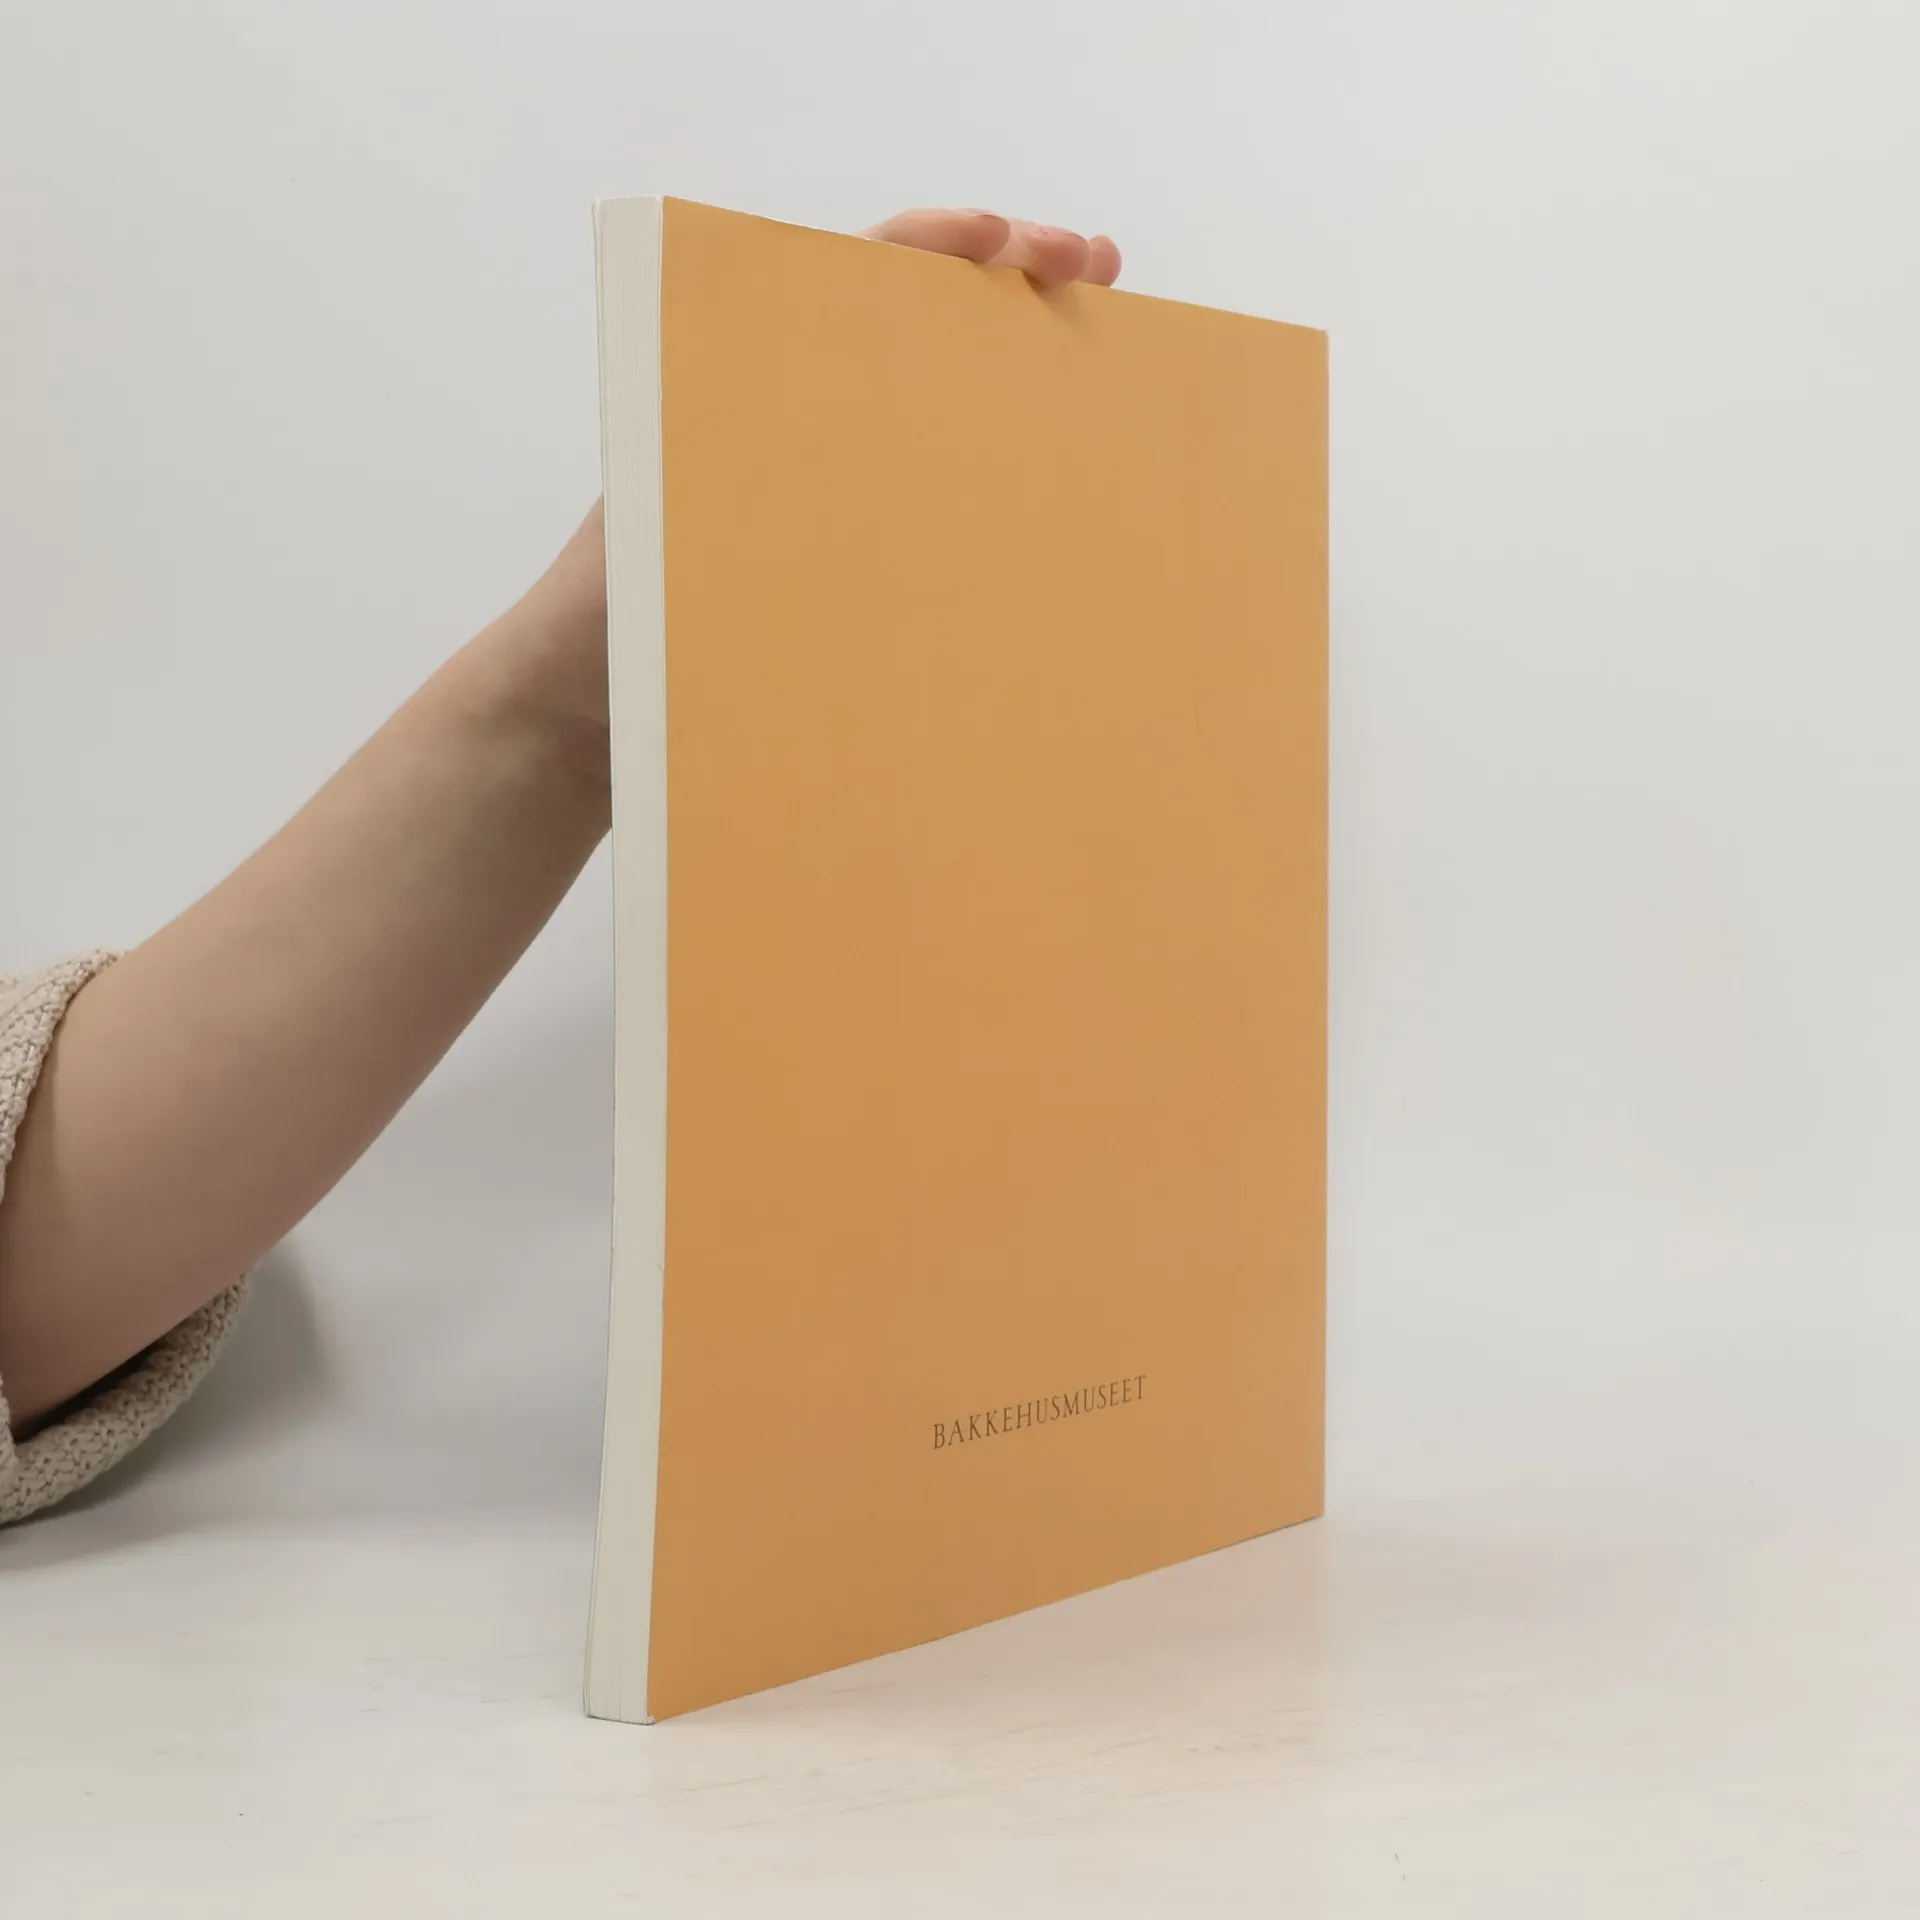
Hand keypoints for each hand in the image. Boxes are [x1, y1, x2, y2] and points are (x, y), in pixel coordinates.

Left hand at [499, 207, 1121, 742]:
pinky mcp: (841, 565)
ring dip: (1021, 380)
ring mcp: (825, 495)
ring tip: (1115, 364)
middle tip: (1100, 266)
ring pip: (938, 412)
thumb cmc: (599, 627)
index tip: (1008, 238)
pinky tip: (1059, 498)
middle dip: (1013, 281)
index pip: (852, 276)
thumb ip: (728, 498)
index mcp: (745, 387)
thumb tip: (841, 472)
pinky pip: (927, 509)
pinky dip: (994, 485)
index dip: (936, 242)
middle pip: (919, 325)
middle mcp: (795, 427)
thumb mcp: (659, 544)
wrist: (571, 719)